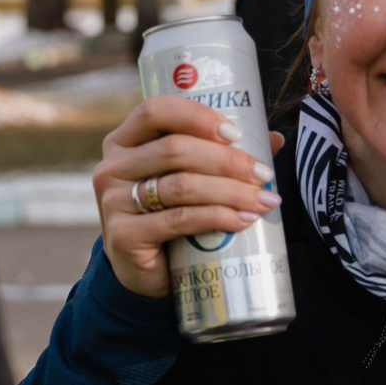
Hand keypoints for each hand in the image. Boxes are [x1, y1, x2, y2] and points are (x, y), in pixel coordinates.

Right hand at [91, 96, 281, 300]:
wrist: (144, 273)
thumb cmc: (168, 216)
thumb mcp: (186, 178)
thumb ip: (219, 154)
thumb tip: (273, 139)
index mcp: (124, 141)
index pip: (156, 111)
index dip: (197, 116)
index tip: (235, 134)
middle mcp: (112, 167)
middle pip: (175, 149)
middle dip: (227, 160)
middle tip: (263, 174)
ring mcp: (113, 201)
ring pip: (182, 185)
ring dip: (230, 191)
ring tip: (263, 200)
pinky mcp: (124, 235)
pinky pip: (179, 220)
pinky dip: (217, 217)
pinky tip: (242, 220)